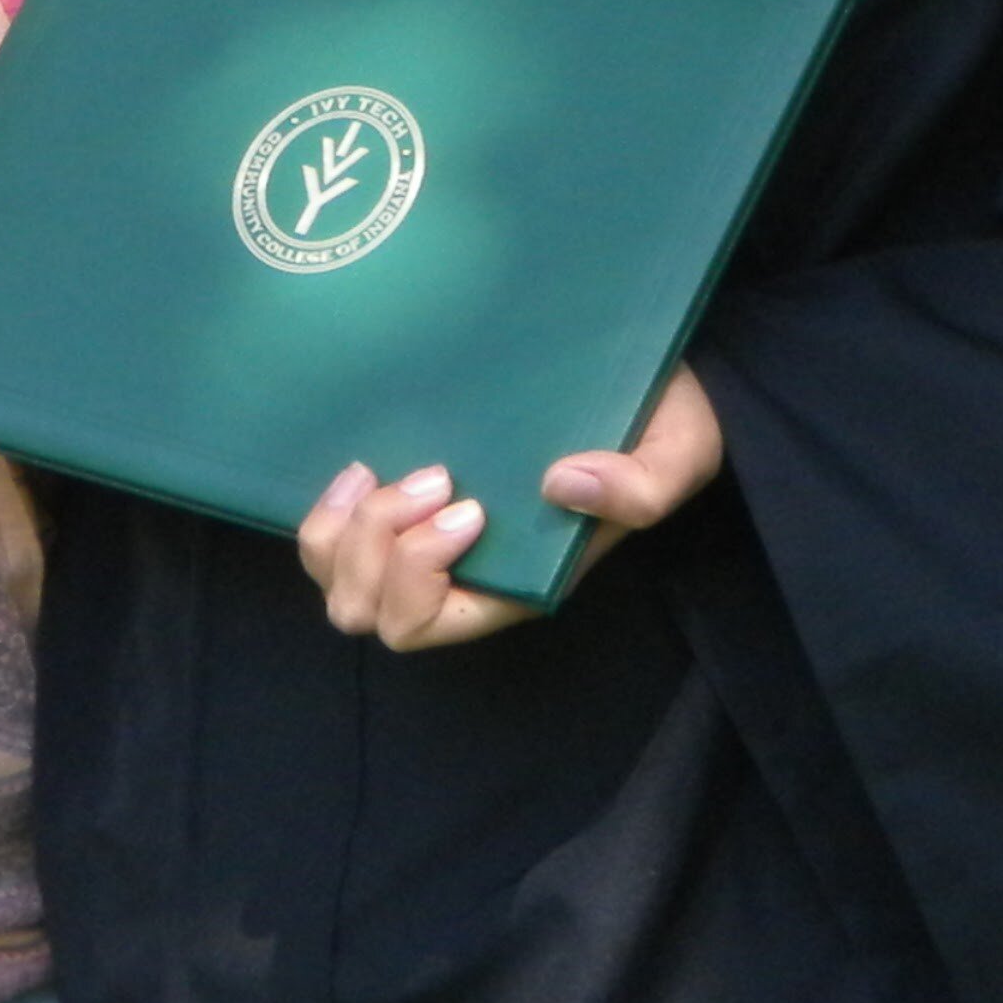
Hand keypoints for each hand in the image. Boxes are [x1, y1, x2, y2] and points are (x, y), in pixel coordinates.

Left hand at [296, 366, 726, 652]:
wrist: (652, 380)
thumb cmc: (661, 425)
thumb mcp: (675, 455)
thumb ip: (640, 487)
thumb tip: (564, 484)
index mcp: (512, 585)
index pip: (422, 623)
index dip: (418, 573)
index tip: (470, 506)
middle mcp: (459, 572)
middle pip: (364, 609)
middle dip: (372, 549)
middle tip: (431, 478)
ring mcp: (423, 535)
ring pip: (334, 576)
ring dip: (340, 531)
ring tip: (376, 471)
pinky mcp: (405, 489)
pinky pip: (334, 531)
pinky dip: (328, 507)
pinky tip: (361, 462)